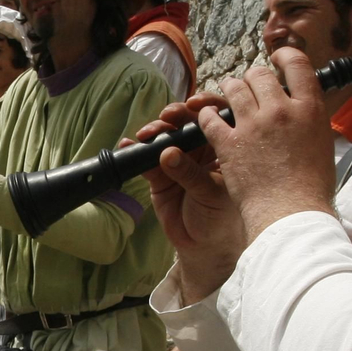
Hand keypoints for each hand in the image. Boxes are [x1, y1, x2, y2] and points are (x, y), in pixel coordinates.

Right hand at [137, 99, 245, 304]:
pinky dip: (135, 150)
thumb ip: (191, 174)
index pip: (216, 118)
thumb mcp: (211, 194)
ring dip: (155, 130)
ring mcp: (178, 159)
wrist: (202, 245)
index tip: (194, 104)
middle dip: (176, 115)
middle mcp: (201, 148)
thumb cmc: (219, 218)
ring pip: (165, 135)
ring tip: (148, 135)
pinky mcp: (158, 172)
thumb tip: (168, 154)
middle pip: (187, 121)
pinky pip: (145, 157)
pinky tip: (128, 144)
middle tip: (168, 117)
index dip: (206, 106)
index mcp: (223, 147)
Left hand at [199, 47, 336, 243]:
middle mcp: (281, 110)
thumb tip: (303, 111)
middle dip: (252, 77)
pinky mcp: (229, 143)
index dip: (284, 56)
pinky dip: (208, 115)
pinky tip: (209, 119)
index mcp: (309, 109)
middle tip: (249, 86)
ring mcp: (253, 125)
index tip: (277, 57)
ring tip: (226, 97)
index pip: (297, 65)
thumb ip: (310, 122)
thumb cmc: (311, 188)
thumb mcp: (322, 145)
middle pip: (259, 74)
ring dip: (228, 90)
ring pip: (232, 88)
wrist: (291, 212)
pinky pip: (211, 117)